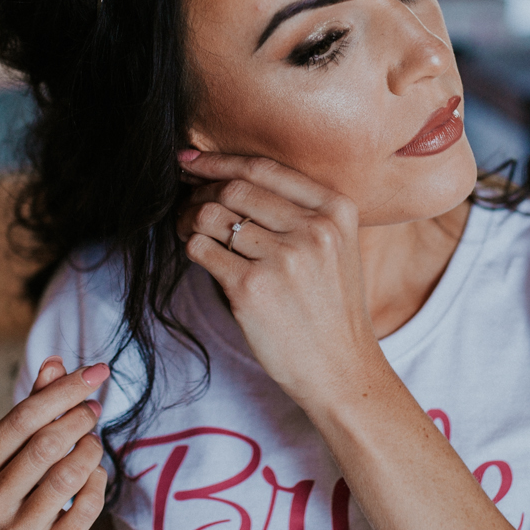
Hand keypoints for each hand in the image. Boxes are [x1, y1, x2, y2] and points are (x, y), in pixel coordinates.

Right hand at [0, 358, 108, 529]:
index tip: (96, 372)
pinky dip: (98, 481)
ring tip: (93, 442)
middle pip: (45, 446)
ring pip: (67, 476)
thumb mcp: (21, 444)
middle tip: (94, 410)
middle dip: (78, 419)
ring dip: (89, 450)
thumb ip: (37, 404)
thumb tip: (55, 362)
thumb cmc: (24, 484)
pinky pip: (87, 506)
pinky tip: (94, 474)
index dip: (63, 391)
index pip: (21, 419)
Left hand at [176, 150, 383, 403]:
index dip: (219, 161)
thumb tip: (227, 179)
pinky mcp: (253, 289)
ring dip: (189, 219)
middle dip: (201, 191)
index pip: (265, 168)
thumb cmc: (331, 308)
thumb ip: (299, 212)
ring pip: (211, 215)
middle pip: (235, 188)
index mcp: (336, 210)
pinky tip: (197, 254)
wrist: (341, 368)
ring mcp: (284, 259)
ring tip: (188, 231)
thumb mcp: (336, 247)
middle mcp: (314, 229)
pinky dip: (191, 247)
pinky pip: (202, 249)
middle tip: (188, 205)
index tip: (191, 161)